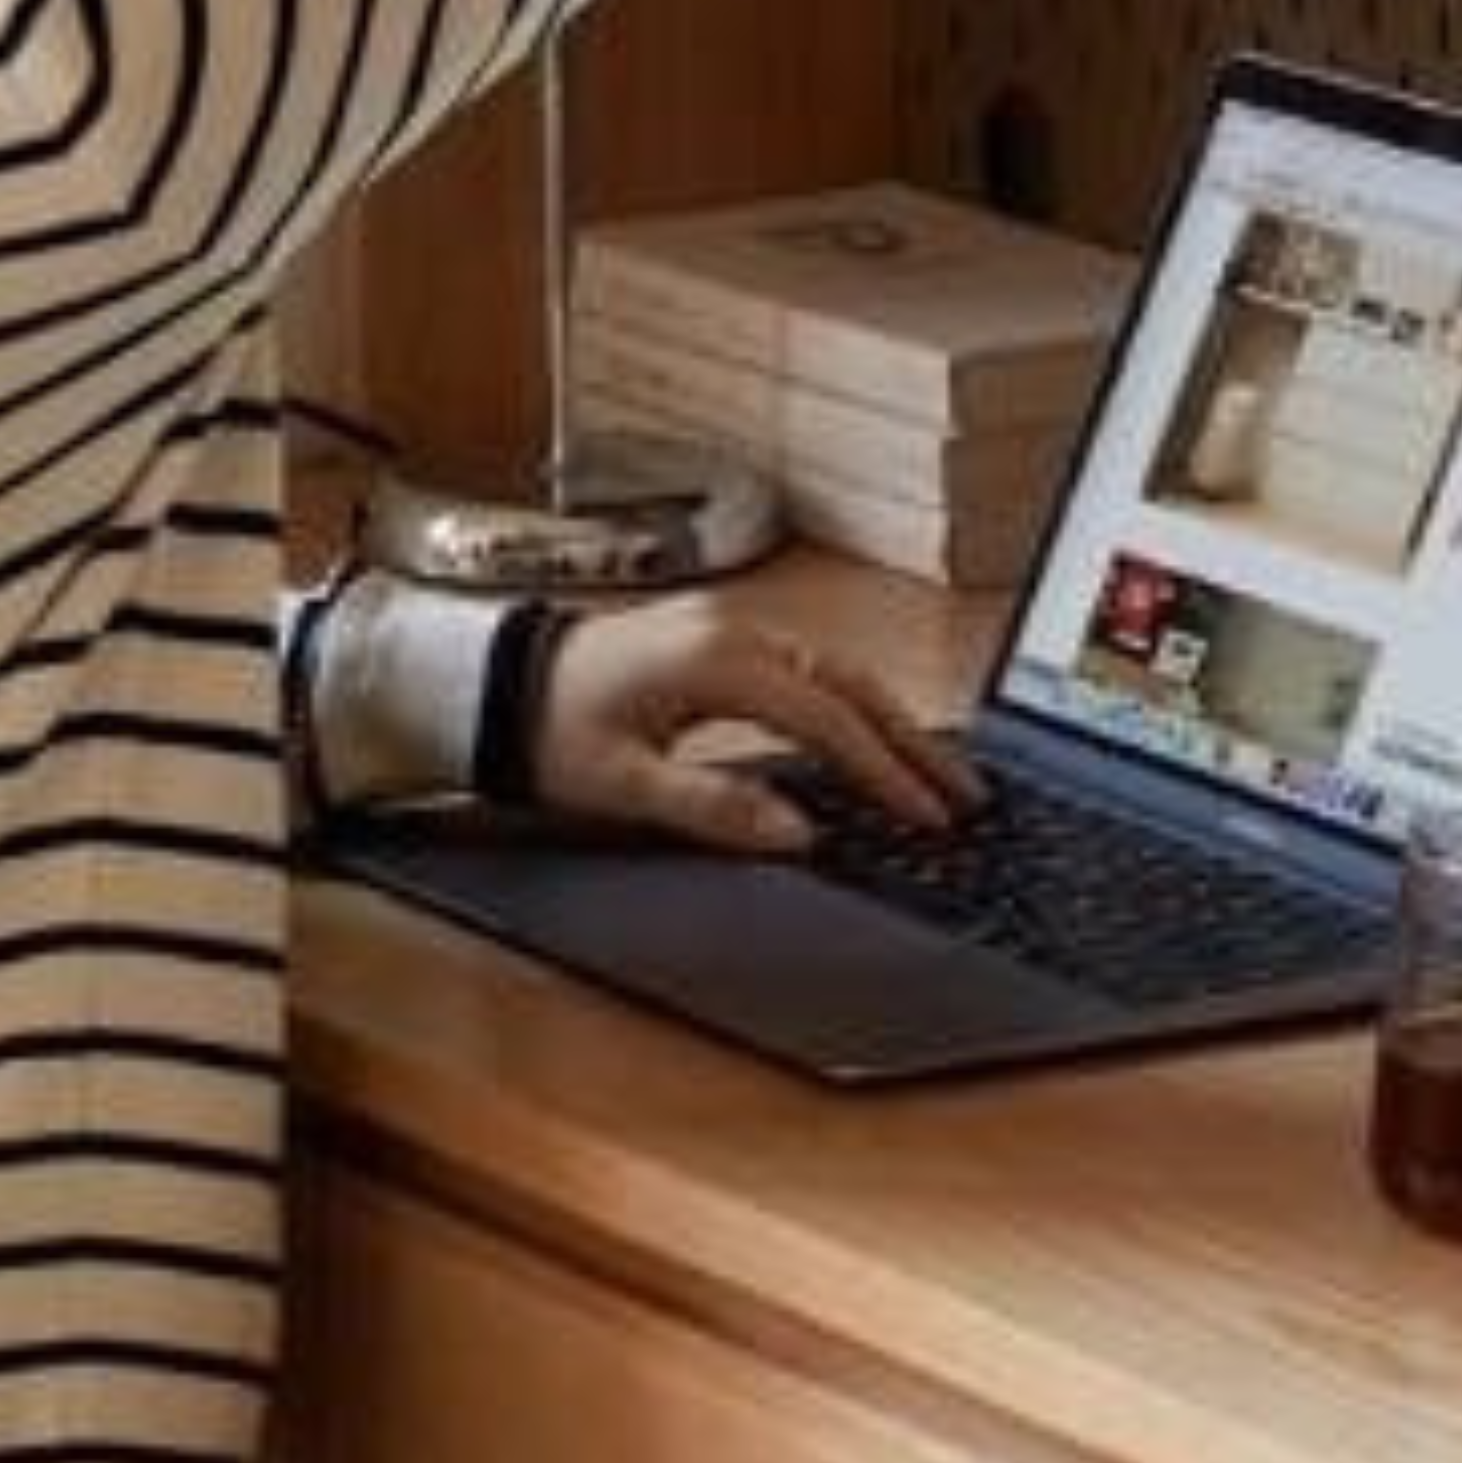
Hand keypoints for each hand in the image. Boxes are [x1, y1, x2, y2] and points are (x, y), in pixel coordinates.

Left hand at [523, 592, 974, 854]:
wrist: (495, 681)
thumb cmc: (550, 732)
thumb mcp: (622, 786)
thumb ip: (713, 807)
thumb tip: (797, 834)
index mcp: (718, 662)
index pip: (826, 718)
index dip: (882, 771)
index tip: (927, 816)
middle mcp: (739, 632)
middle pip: (851, 685)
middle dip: (912, 744)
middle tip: (966, 798)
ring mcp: (735, 628)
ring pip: (838, 672)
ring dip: (890, 723)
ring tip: (938, 776)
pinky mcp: (726, 639)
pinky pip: (812, 668)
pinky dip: (855, 704)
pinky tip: (875, 737)